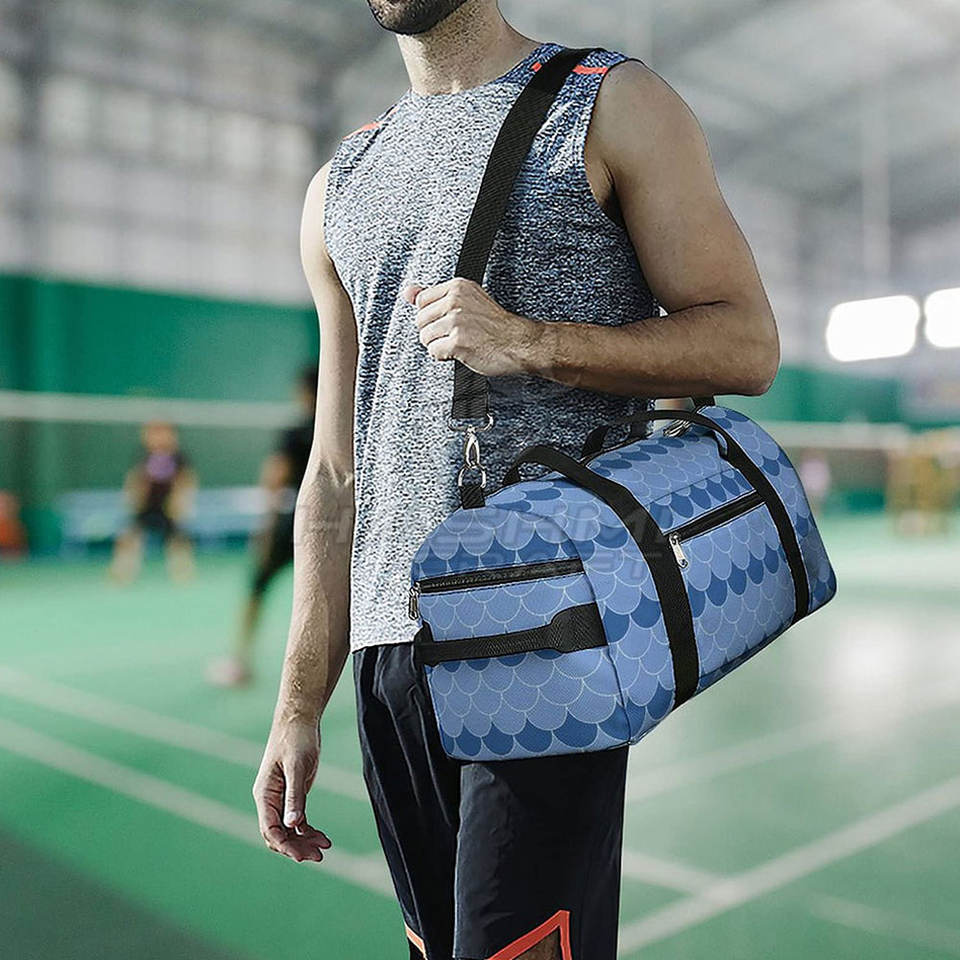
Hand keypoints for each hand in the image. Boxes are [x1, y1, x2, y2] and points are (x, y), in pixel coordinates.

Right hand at [252, 716, 330, 862]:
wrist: (300, 719)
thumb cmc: (296, 739)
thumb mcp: (297, 767)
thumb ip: (294, 796)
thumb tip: (292, 826)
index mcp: (264, 795)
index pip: (270, 830)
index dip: (285, 846)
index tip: (303, 856)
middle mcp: (269, 800)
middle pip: (278, 835)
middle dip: (296, 848)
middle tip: (320, 855)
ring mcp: (280, 799)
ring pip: (288, 831)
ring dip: (303, 842)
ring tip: (325, 847)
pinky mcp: (293, 794)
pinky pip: (296, 821)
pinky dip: (307, 831)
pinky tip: (323, 837)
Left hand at [404, 277, 541, 376]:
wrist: (519, 342)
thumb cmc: (495, 325)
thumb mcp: (467, 300)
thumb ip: (434, 296)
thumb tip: (407, 292)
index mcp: (457, 287)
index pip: (422, 301)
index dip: (433, 316)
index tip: (449, 321)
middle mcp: (455, 301)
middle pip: (420, 321)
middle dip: (434, 332)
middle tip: (456, 334)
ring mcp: (456, 322)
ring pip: (425, 337)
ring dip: (439, 345)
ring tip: (459, 343)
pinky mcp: (458, 342)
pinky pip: (434, 352)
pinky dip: (444, 356)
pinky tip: (460, 352)